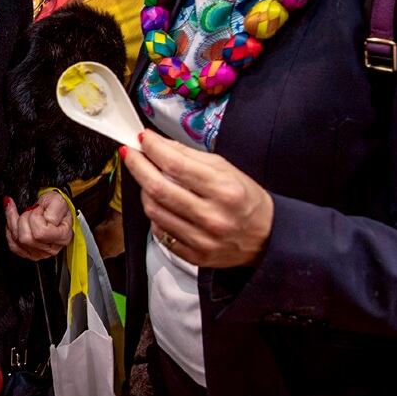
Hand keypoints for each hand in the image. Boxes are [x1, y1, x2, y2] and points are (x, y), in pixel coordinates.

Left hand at [4, 190, 71, 260]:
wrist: (52, 208)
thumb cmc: (55, 206)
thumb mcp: (58, 201)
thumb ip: (51, 208)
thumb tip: (37, 212)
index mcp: (62, 237)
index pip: (40, 232)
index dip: (35, 216)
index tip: (38, 208)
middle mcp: (51, 248)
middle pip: (26, 238)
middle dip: (24, 218)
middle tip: (31, 210)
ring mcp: (39, 253)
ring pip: (17, 241)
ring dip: (14, 222)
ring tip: (23, 213)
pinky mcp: (28, 253)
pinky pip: (13, 245)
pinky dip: (9, 230)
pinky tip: (13, 220)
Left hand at [120, 132, 273, 267]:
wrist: (267, 237)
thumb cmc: (246, 200)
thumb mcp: (226, 169)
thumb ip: (188, 156)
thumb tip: (156, 142)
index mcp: (225, 190)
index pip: (175, 165)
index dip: (152, 149)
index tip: (142, 139)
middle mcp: (212, 217)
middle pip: (158, 188)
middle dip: (137, 165)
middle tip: (130, 153)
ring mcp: (202, 240)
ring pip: (153, 210)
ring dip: (143, 189)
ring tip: (148, 178)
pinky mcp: (194, 256)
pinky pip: (159, 231)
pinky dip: (155, 213)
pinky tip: (161, 204)